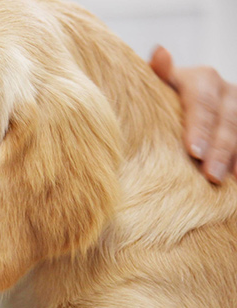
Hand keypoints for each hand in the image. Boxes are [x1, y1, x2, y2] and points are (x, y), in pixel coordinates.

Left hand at [150, 46, 236, 182]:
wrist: (174, 105)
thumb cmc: (158, 98)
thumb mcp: (154, 86)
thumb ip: (157, 74)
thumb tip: (161, 51)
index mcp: (202, 78)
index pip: (202, 101)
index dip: (199, 127)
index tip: (194, 152)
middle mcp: (225, 89)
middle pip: (226, 118)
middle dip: (218, 148)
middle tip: (209, 173)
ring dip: (232, 156)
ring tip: (219, 179)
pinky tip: (234, 177)